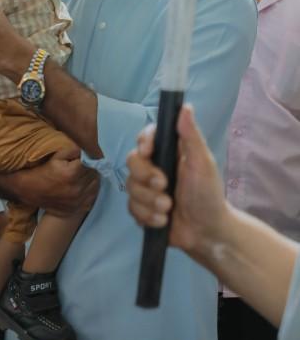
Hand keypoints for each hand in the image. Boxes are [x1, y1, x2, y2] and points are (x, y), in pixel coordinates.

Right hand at [0, 146, 99, 217]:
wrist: (29, 190)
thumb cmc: (43, 170)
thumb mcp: (57, 156)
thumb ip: (74, 150)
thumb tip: (87, 150)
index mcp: (72, 174)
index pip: (91, 162)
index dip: (89, 158)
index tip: (85, 157)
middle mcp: (77, 189)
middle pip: (95, 174)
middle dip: (91, 168)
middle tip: (83, 166)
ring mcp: (77, 201)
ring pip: (95, 186)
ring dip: (92, 179)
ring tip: (83, 175)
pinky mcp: (76, 209)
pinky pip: (92, 198)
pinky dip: (90, 191)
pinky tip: (83, 186)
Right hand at [126, 105, 226, 257]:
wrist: (206, 232)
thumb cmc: (209, 194)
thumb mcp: (203, 163)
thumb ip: (191, 136)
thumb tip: (185, 106)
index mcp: (169, 152)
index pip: (146, 138)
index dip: (143, 142)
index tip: (149, 152)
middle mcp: (155, 167)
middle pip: (132, 161)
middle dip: (146, 177)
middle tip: (164, 187)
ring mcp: (146, 188)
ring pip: (130, 187)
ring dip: (149, 201)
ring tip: (168, 209)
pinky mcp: (142, 208)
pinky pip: (131, 208)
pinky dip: (147, 216)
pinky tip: (163, 221)